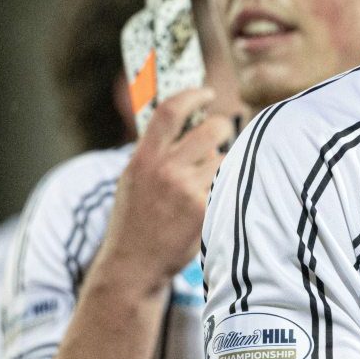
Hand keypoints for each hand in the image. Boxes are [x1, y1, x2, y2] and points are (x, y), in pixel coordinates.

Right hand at [97, 87, 234, 287]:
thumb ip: (154, 151)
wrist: (134, 265)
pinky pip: (226, 185)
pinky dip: (223, 189)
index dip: (192, 95)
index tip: (206, 93)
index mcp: (144, 158)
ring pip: (224, 160)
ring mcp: (187, 191)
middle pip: (212, 130)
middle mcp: (166, 170)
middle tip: (220, 134)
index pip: (170, 111)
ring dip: (221, 165)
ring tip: (204, 183)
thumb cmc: (135, 219)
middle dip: (222, 128)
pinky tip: (210, 202)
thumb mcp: (133, 179)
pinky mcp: (205, 210)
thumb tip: (184, 120)